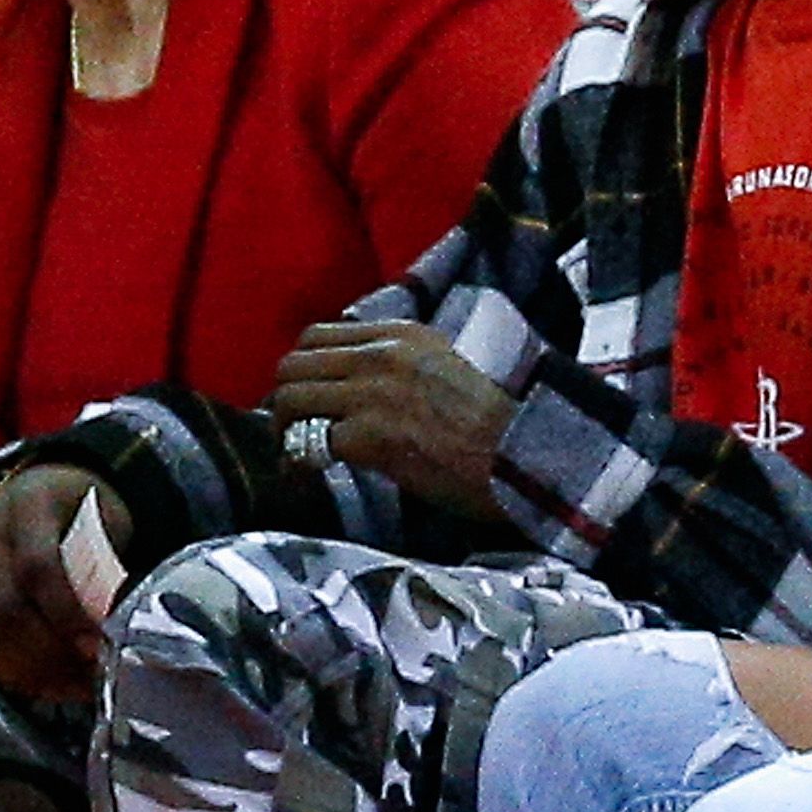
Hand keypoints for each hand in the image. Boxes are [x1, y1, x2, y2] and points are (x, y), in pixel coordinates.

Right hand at [0, 467, 127, 705]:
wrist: (47, 489)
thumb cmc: (88, 508)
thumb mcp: (109, 520)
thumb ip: (107, 564)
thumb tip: (116, 624)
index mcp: (28, 504)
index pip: (36, 567)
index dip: (66, 613)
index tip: (97, 645)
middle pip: (4, 609)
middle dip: (49, 653)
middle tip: (90, 679)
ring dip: (31, 671)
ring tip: (74, 687)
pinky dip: (12, 672)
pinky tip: (48, 683)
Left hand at [270, 321, 511, 514]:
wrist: (525, 459)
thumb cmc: (498, 426)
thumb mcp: (449, 369)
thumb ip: (403, 366)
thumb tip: (358, 386)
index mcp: (402, 334)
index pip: (318, 336)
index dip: (304, 369)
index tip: (309, 398)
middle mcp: (382, 355)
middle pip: (294, 364)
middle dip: (285, 399)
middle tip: (293, 430)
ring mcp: (374, 394)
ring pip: (291, 399)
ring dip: (286, 430)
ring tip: (297, 454)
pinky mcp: (371, 436)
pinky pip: (308, 443)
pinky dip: (301, 462)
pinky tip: (309, 476)